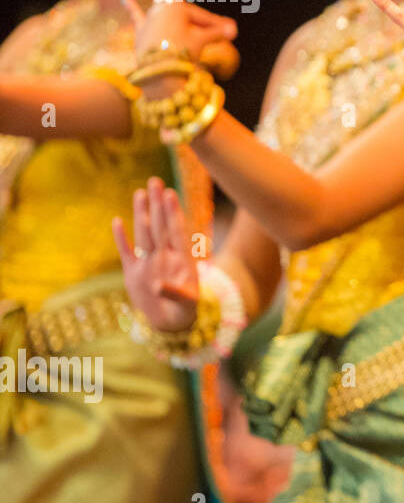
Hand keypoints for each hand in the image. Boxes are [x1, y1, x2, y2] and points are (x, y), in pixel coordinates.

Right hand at [111, 176, 199, 332]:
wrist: (171, 321)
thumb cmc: (185, 310)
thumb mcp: (186, 303)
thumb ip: (175, 293)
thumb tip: (160, 286)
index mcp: (180, 259)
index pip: (175, 231)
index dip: (173, 213)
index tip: (170, 193)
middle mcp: (164, 256)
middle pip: (159, 225)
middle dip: (157, 204)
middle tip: (155, 181)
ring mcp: (148, 262)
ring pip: (144, 232)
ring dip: (141, 213)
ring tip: (140, 192)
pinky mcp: (134, 272)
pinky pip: (126, 251)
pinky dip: (121, 238)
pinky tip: (118, 221)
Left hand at [123, 0, 238, 83]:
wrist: (158, 71)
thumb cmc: (182, 52)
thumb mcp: (201, 41)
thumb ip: (216, 33)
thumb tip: (234, 30)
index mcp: (176, 8)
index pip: (197, 11)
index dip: (205, 10)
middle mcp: (161, 10)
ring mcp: (150, 19)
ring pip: (157, 2)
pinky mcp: (141, 31)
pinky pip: (137, 17)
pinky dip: (132, 8)